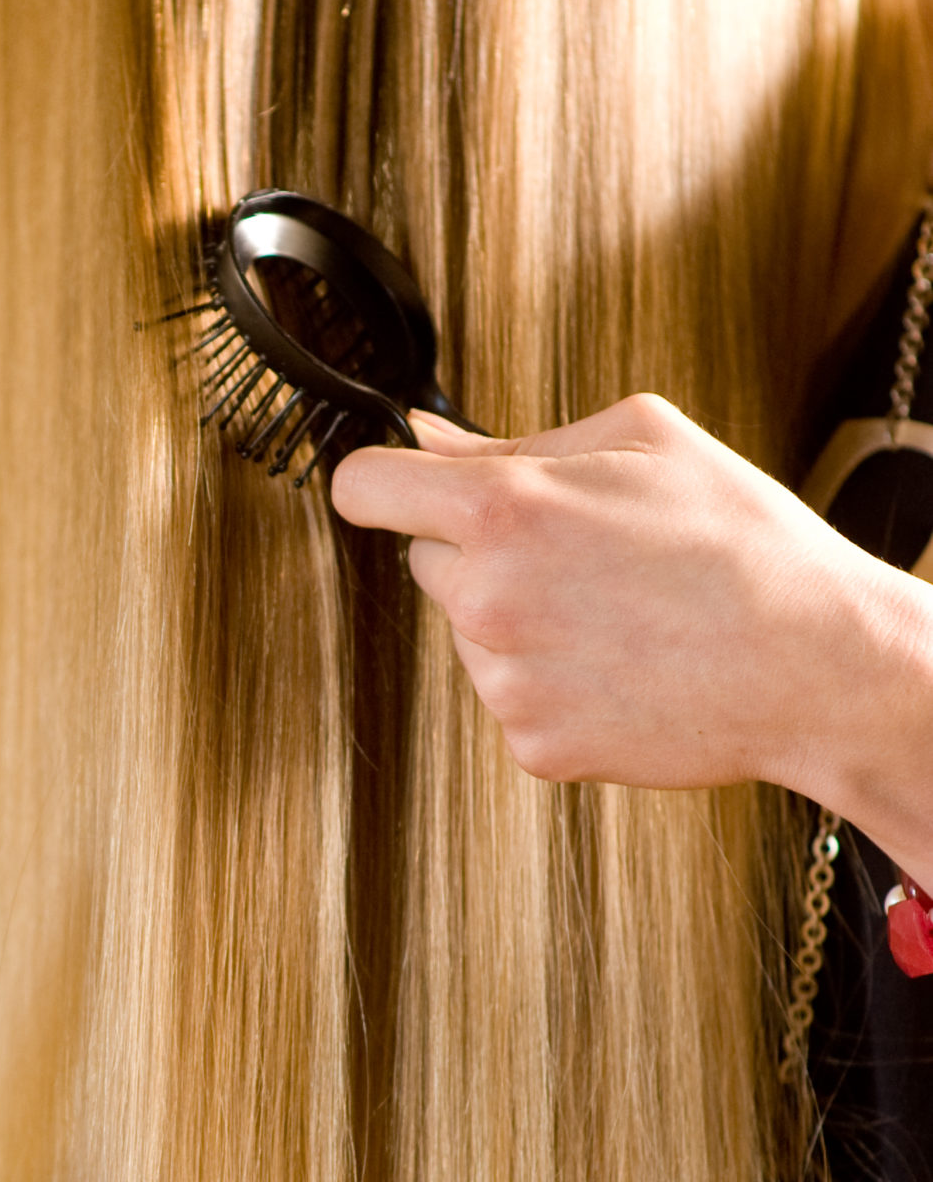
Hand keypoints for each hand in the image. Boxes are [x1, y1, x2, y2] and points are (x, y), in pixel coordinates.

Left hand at [330, 394, 929, 800]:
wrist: (813, 661)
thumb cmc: (743, 542)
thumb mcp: (642, 439)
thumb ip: (515, 439)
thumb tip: (426, 438)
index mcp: (503, 508)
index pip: (366, 488)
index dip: (382, 481)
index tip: (396, 488)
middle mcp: (488, 597)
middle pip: (427, 561)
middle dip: (480, 550)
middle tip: (578, 553)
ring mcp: (505, 680)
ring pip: (469, 632)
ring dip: (517, 619)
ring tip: (616, 612)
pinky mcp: (533, 743)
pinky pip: (510, 696)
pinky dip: (550, 682)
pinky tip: (621, 663)